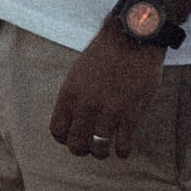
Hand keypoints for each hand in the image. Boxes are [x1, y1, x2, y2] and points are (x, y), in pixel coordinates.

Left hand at [47, 32, 166, 163]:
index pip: (57, 131)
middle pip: (76, 145)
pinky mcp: (130, 114)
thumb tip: (73, 120)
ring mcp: (109, 111)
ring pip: (98, 149)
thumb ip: (75, 96)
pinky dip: (122, 151)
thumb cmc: (107, 52)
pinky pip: (122, 147)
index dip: (65, 138)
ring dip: (102, 153)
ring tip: (107, 148)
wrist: (133, 38)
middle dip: (82, 149)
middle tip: (90, 146)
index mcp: (69, 93)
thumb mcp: (79, 71)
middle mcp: (86, 105)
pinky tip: (124, 147)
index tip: (74, 136)